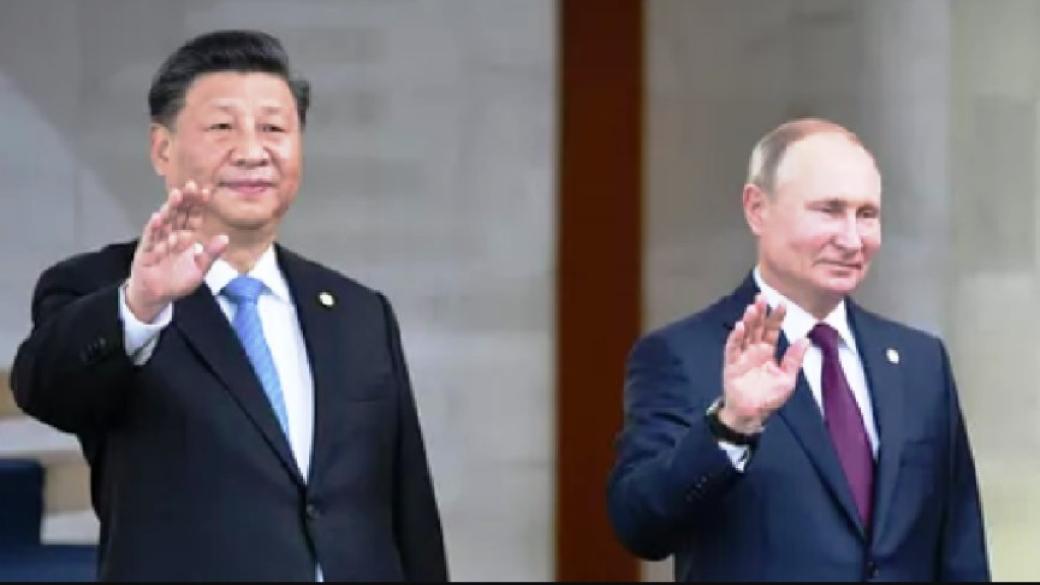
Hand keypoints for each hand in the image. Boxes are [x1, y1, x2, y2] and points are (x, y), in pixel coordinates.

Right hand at [126, 181, 228, 322]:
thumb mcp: (199, 270)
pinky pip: (150, 238)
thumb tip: (225, 237)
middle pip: (179, 214)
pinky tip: (158, 217)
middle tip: (191, 185)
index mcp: (185, 237)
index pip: (193, 217)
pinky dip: (153, 228)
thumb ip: (210, 254)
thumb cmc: (176, 282)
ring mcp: (157, 242)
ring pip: (165, 222)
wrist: (156, 297)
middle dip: (185, 200)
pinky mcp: (145, 252)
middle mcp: (171, 235)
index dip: (199, 205)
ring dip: (170, 209)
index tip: (206, 192)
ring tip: (177, 196)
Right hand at [719, 294, 809, 433]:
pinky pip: (733, 348)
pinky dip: (736, 337)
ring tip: (752, 308)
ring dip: (748, 321)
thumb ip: (794, 359)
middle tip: (762, 297)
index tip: (782, 304)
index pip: (772, 331)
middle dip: (760, 313)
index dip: (776, 318)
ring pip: (745, 334)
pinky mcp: (731, 364)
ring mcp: (742, 356)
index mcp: (768, 352)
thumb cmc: (769, 398)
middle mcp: (754, 351)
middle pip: (757, 328)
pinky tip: (740, 327)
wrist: (751, 415)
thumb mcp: (787, 379)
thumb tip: (805, 339)